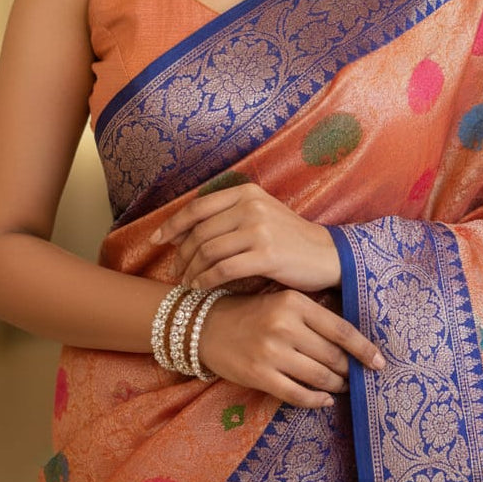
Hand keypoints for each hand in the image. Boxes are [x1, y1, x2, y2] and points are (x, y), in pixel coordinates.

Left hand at [150, 183, 340, 292]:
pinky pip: (223, 269)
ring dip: (191, 271)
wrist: (327, 255)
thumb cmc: (289, 239)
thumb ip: (227, 217)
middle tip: (173, 272)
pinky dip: (206, 281)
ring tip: (185, 283)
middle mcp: (251, 206)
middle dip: (180, 255)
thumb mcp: (260, 215)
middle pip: (199, 232)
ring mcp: (259, 229)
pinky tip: (200, 289)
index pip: (197, 207)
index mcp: (246, 193)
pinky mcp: (266, 254)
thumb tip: (183, 232)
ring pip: (207, 251)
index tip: (155, 241)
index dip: (172, 225)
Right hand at [199, 290, 384, 408]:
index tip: (380, 362)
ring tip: (341, 386)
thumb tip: (351, 340)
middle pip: (332, 356)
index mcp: (294, 302)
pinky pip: (297, 394)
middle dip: (349, 370)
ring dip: (335, 386)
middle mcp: (284, 325)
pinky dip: (316, 400)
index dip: (363, 349)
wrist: (206, 326)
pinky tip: (324, 400)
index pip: (340, 329)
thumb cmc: (252, 312)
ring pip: (319, 377)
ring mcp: (271, 352)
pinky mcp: (260, 375)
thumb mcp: (282, 301)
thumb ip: (313, 315)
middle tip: (356, 376)